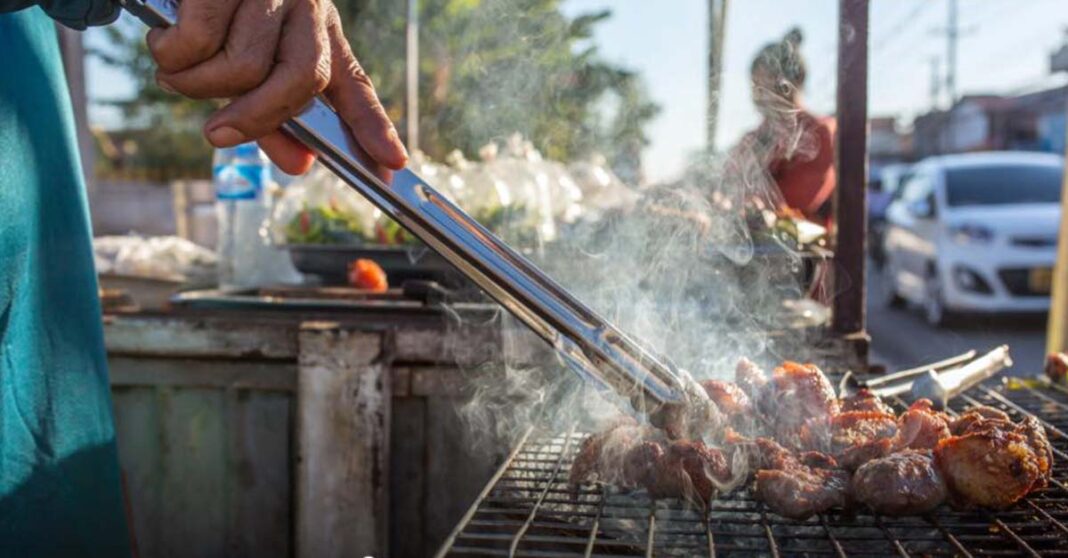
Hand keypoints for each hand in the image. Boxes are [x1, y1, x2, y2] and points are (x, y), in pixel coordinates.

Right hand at [147, 0, 407, 173]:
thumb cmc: (208, 15)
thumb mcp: (245, 65)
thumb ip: (272, 117)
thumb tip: (299, 165)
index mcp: (317, 31)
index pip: (353, 83)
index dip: (374, 126)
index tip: (392, 162)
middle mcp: (305, 7)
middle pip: (300, 81)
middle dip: (255, 118)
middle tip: (216, 134)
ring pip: (243, 67)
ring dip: (196, 83)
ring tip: (175, 69)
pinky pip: (198, 41)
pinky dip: (173, 55)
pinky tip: (164, 41)